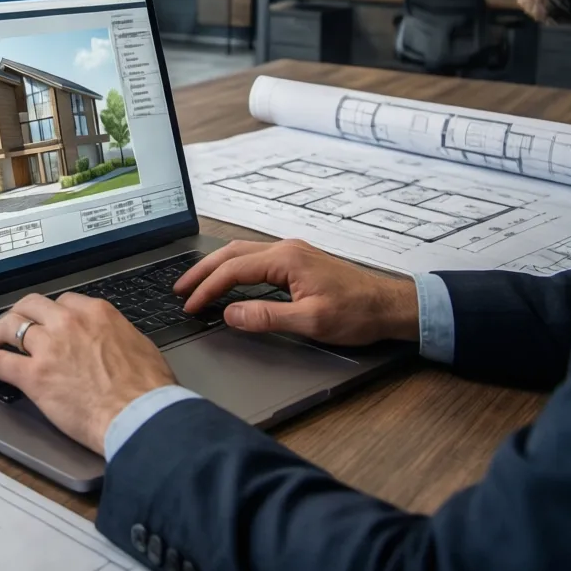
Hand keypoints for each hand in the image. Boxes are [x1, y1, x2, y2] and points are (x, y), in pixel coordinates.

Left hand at [0, 292, 176, 454]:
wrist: (139, 413)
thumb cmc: (148, 387)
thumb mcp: (138, 345)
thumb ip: (116, 336)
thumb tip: (112, 343)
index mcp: (96, 313)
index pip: (64, 301)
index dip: (51, 312)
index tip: (47, 321)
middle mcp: (69, 322)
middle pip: (31, 305)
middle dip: (19, 314)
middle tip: (13, 325)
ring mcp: (49, 347)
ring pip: (11, 327)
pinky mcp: (35, 376)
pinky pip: (1, 362)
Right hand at [175, 239, 418, 345]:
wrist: (390, 306)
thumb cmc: (357, 313)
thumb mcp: (310, 321)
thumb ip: (265, 316)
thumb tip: (229, 314)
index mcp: (286, 259)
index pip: (233, 270)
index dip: (207, 289)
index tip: (191, 306)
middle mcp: (286, 249)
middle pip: (231, 254)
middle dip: (202, 271)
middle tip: (180, 290)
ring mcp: (292, 252)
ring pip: (241, 253)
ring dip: (216, 268)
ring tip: (196, 284)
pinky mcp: (297, 260)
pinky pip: (255, 259)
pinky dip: (234, 269)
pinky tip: (228, 281)